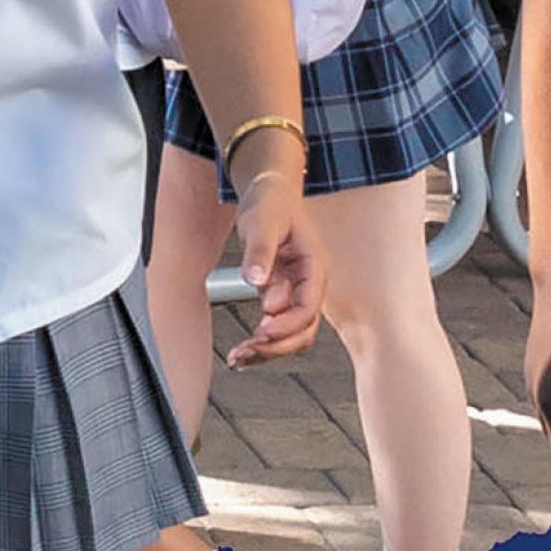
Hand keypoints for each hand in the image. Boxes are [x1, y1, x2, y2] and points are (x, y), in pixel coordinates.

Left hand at [226, 172, 324, 367]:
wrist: (269, 191)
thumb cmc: (271, 201)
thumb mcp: (263, 221)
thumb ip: (260, 250)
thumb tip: (255, 279)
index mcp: (313, 267)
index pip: (308, 308)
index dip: (286, 325)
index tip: (261, 331)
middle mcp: (308, 284)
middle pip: (303, 330)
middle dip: (276, 347)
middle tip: (246, 353)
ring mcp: (294, 292)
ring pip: (290, 336)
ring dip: (267, 352)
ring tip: (238, 359)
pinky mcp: (279, 295)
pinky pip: (274, 328)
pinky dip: (259, 343)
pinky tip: (241, 352)